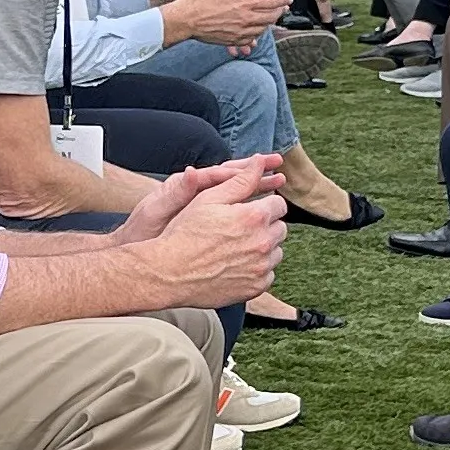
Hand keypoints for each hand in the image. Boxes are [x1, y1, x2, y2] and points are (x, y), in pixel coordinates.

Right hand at [133, 158, 285, 304]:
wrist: (169, 273)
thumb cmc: (185, 234)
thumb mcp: (209, 199)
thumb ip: (240, 180)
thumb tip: (258, 161)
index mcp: (254, 217)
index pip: (279, 205)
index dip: (264, 205)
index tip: (250, 211)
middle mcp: (262, 242)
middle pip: (280, 229)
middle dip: (265, 226)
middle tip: (240, 229)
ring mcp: (260, 267)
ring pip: (276, 252)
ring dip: (263, 248)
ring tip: (236, 247)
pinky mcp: (256, 287)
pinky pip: (268, 274)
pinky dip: (257, 270)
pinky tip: (236, 265)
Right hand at [162, 0, 276, 51]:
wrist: (186, 20)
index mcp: (245, 2)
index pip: (272, 1)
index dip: (283, 0)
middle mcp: (246, 18)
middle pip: (271, 16)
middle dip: (279, 11)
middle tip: (281, 7)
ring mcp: (241, 31)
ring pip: (264, 28)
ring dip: (269, 22)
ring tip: (269, 16)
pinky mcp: (234, 39)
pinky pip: (252, 38)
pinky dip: (258, 32)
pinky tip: (256, 28)